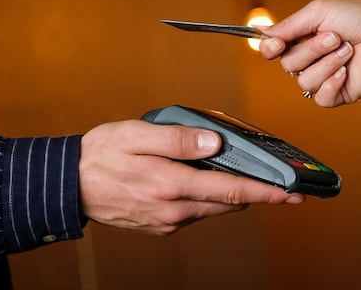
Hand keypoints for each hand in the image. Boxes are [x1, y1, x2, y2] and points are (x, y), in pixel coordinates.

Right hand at [79, 120, 302, 234]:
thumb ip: (177, 139)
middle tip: (276, 183)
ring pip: (212, 208)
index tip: (292, 195)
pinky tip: (199, 180)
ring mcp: (167, 221)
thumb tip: (214, 143)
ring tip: (234, 174)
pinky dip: (205, 198)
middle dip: (254, 193)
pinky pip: (193, 212)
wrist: (68, 185)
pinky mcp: (159, 225)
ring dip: (227, 194)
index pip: (232, 191)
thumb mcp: (136, 135)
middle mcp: (173, 209)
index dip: (267, 194)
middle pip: (228, 203)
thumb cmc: (99, 155)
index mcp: (172, 184)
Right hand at [260, 0, 360, 106]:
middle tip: (335, 38)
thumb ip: (287, 25)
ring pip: (303, 81)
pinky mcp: (337, 94)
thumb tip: (261, 32)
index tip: (277, 43)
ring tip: (348, 52)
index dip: (270, 48)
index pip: (271, 49)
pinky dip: (332, 84)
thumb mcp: (318, 11)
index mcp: (301, 37)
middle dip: (312, 49)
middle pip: (288, 64)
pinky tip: (346, 72)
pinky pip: (319, 98)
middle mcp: (309, 58)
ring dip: (327, 64)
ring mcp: (323, 77)